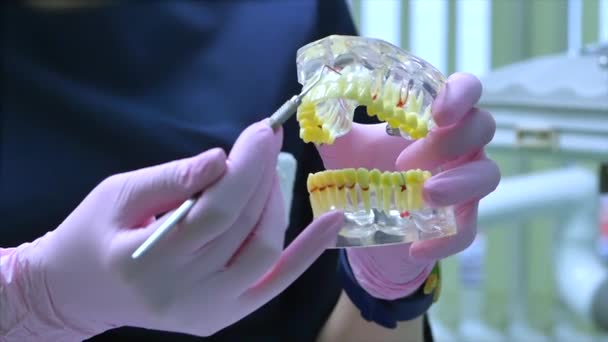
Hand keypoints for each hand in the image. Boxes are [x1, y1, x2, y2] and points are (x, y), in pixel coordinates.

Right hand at [1, 121, 344, 339]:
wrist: (80, 292)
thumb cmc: (92, 234)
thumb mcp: (118, 194)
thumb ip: (171, 178)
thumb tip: (221, 158)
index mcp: (149, 260)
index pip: (216, 209)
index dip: (247, 167)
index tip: (263, 129)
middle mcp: (185, 294)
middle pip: (244, 226)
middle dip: (262, 174)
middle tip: (268, 138)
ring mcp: (209, 311)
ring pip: (264, 250)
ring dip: (276, 203)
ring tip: (269, 171)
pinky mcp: (223, 316)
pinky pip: (274, 282)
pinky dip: (307, 252)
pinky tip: (334, 220)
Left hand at [317, 73, 499, 298]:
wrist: (364, 225)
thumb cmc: (362, 172)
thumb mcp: (342, 146)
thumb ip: (331, 121)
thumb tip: (312, 95)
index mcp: (434, 118)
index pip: (465, 90)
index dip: (460, 94)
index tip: (437, 112)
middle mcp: (458, 145)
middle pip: (482, 127)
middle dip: (449, 141)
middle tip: (404, 160)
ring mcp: (464, 183)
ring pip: (487, 175)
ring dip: (458, 183)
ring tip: (424, 194)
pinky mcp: (459, 221)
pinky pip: (468, 229)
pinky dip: (445, 239)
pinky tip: (416, 246)